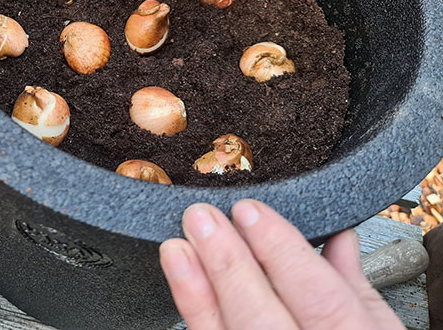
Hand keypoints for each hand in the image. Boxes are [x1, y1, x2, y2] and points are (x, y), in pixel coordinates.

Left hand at [159, 200, 404, 329]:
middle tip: (203, 220)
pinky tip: (182, 283)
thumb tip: (335, 236)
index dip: (279, 249)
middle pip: (260, 316)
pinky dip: (195, 313)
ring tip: (178, 249)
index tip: (249, 212)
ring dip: (197, 291)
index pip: (317, 296)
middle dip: (228, 263)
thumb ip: (350, 284)